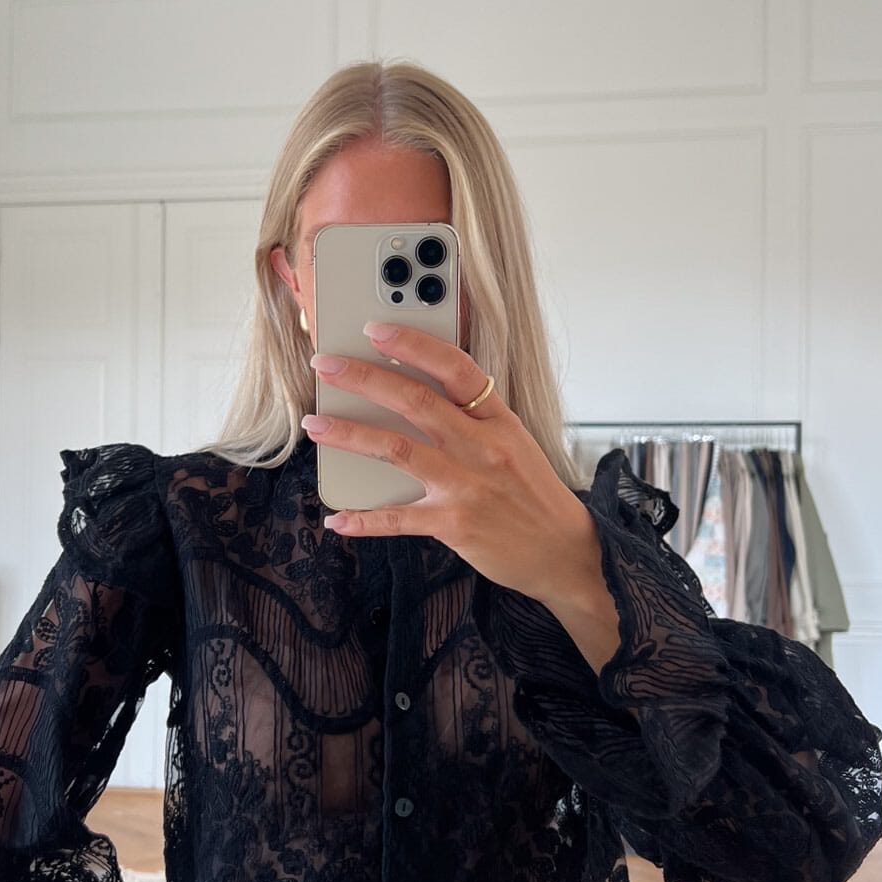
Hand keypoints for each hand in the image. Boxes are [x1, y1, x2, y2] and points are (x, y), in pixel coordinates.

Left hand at [303, 319, 588, 603]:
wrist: (565, 552)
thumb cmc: (534, 494)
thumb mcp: (515, 443)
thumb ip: (474, 419)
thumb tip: (419, 392)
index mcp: (499, 421)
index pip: (455, 368)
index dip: (413, 345)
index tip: (375, 329)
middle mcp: (482, 447)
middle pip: (416, 401)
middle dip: (363, 378)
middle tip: (326, 365)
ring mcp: (467, 486)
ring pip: (397, 449)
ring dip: (350, 434)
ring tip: (316, 425)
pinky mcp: (455, 526)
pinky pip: (399, 519)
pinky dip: (364, 519)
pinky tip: (338, 518)